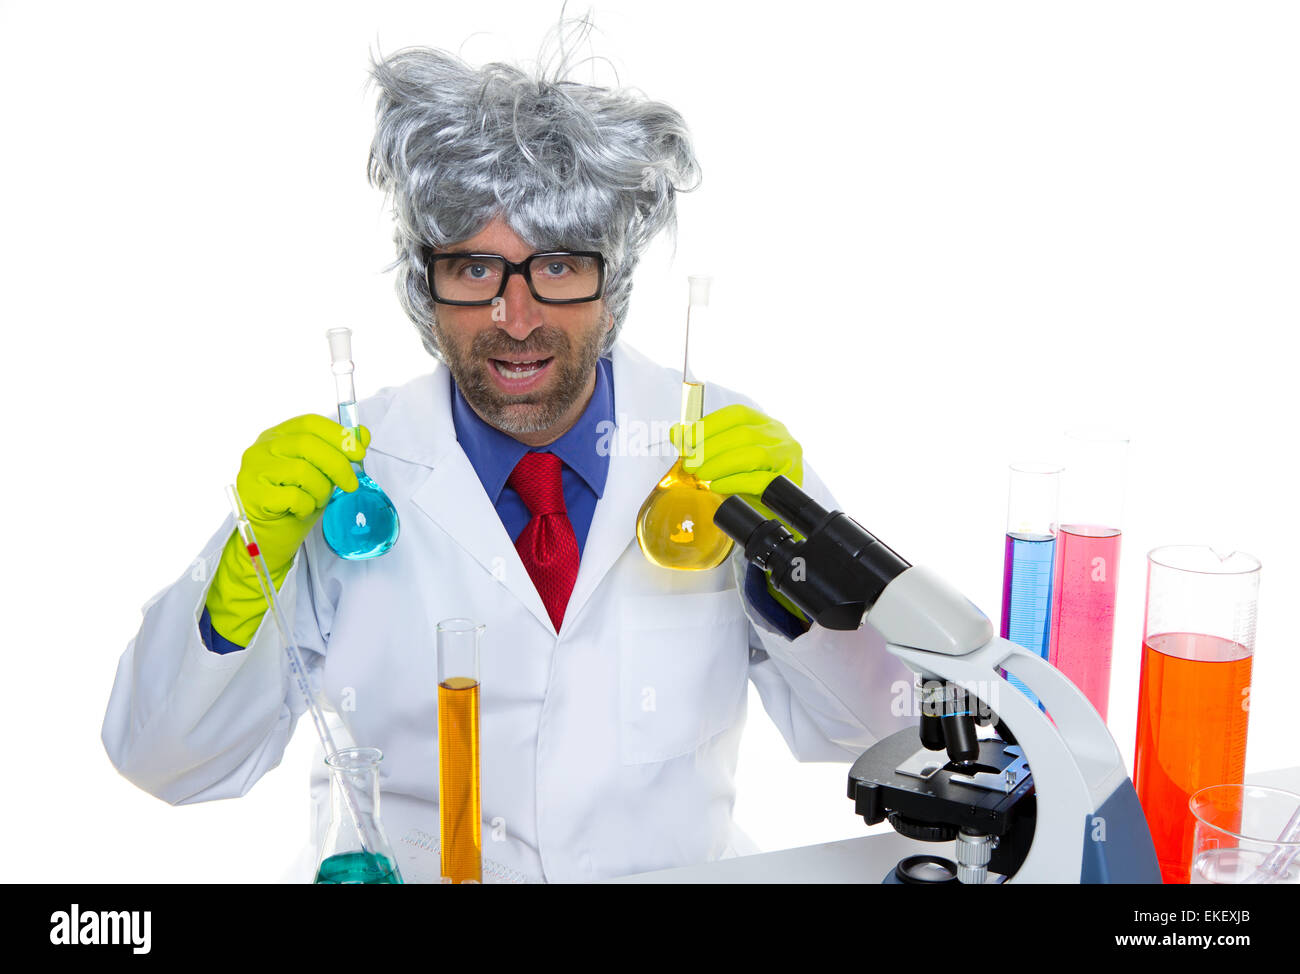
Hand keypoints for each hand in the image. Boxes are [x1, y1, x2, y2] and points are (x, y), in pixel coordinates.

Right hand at [207, 415, 369, 644]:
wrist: (271, 536)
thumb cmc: (295, 502)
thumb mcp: (321, 473)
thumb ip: (338, 452)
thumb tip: (363, 434)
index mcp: (278, 436)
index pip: (310, 423)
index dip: (338, 435)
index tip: (359, 453)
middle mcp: (261, 448)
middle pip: (307, 444)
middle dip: (337, 464)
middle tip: (351, 484)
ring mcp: (253, 471)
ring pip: (302, 471)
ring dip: (321, 490)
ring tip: (318, 500)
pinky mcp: (253, 495)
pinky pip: (293, 496)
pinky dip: (307, 506)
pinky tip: (301, 510)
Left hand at [669, 403, 802, 497]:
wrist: (775, 507)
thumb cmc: (751, 476)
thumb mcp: (727, 456)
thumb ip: (702, 443)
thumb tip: (676, 432)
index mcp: (764, 423)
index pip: (737, 414)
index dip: (710, 424)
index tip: (687, 438)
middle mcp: (779, 436)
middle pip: (744, 434)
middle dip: (711, 448)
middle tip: (690, 463)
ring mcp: (787, 458)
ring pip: (754, 455)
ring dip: (721, 464)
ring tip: (701, 474)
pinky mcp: (787, 483)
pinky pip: (760, 480)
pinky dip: (734, 482)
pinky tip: (717, 486)